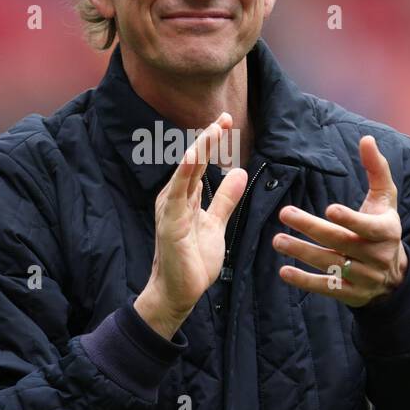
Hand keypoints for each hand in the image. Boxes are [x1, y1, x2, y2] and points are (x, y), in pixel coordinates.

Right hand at [135, 113, 247, 338]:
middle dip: (208, 138)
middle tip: (225, 117)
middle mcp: (174, 198)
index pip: (198, 163)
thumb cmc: (192, 260)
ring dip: (200, 149)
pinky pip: (179, 192)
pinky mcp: (170, 222)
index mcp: (184, 197)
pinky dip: (187, 172)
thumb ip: (224, 200)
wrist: (178, 293)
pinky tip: (198, 156)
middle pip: (192, 161)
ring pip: (185, 171)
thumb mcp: (215, 224)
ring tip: (215, 130)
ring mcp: (170, 209)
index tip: (226, 122)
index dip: (211, 142)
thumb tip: (238, 172)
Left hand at [273, 134, 406, 307]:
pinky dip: (305, 281)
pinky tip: (285, 271)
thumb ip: (376, 169)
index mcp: (386, 231)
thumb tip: (366, 139)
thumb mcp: (386, 199)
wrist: (395, 277)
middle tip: (285, 214)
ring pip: (329, 264)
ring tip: (278, 240)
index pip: (367, 226)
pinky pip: (326, 287)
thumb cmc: (383, 226)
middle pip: (340, 242)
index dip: (349, 219)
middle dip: (311, 227)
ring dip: (301, 252)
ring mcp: (363, 277)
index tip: (329, 210)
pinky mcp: (350, 293)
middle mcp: (376, 256)